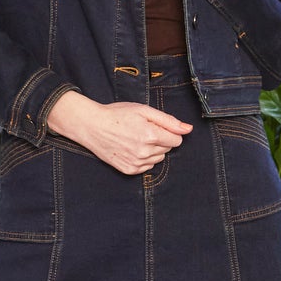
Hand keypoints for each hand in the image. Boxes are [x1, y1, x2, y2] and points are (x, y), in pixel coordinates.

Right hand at [45, 92, 191, 174]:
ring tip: (136, 138)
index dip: (168, 131)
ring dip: (153, 150)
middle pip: (168, 149)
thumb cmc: (117, 115)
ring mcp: (136, 163)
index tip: (156, 126)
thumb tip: (188, 129)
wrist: (92, 126)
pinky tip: (132, 148)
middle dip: (161, 139)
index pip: (177, 140)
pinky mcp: (129, 170)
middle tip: (143, 130)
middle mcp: (145, 152)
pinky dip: (144, 158)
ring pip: (158, 158)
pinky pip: (147, 166)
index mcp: (151, 135)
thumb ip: (168, 120)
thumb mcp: (143, 110)